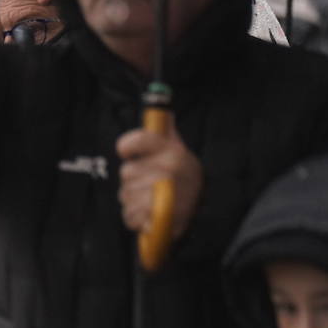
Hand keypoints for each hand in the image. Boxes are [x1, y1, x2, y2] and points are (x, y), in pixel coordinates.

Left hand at [116, 113, 202, 239]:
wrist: (201, 213)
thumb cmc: (183, 179)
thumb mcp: (179, 152)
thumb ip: (167, 131)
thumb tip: (162, 109)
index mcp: (173, 151)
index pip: (139, 139)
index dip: (126, 145)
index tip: (125, 152)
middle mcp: (170, 169)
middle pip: (126, 171)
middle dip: (132, 180)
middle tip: (147, 185)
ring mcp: (165, 193)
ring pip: (125, 194)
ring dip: (132, 200)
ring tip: (150, 201)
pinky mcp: (159, 217)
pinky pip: (129, 214)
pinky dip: (134, 218)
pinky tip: (148, 216)